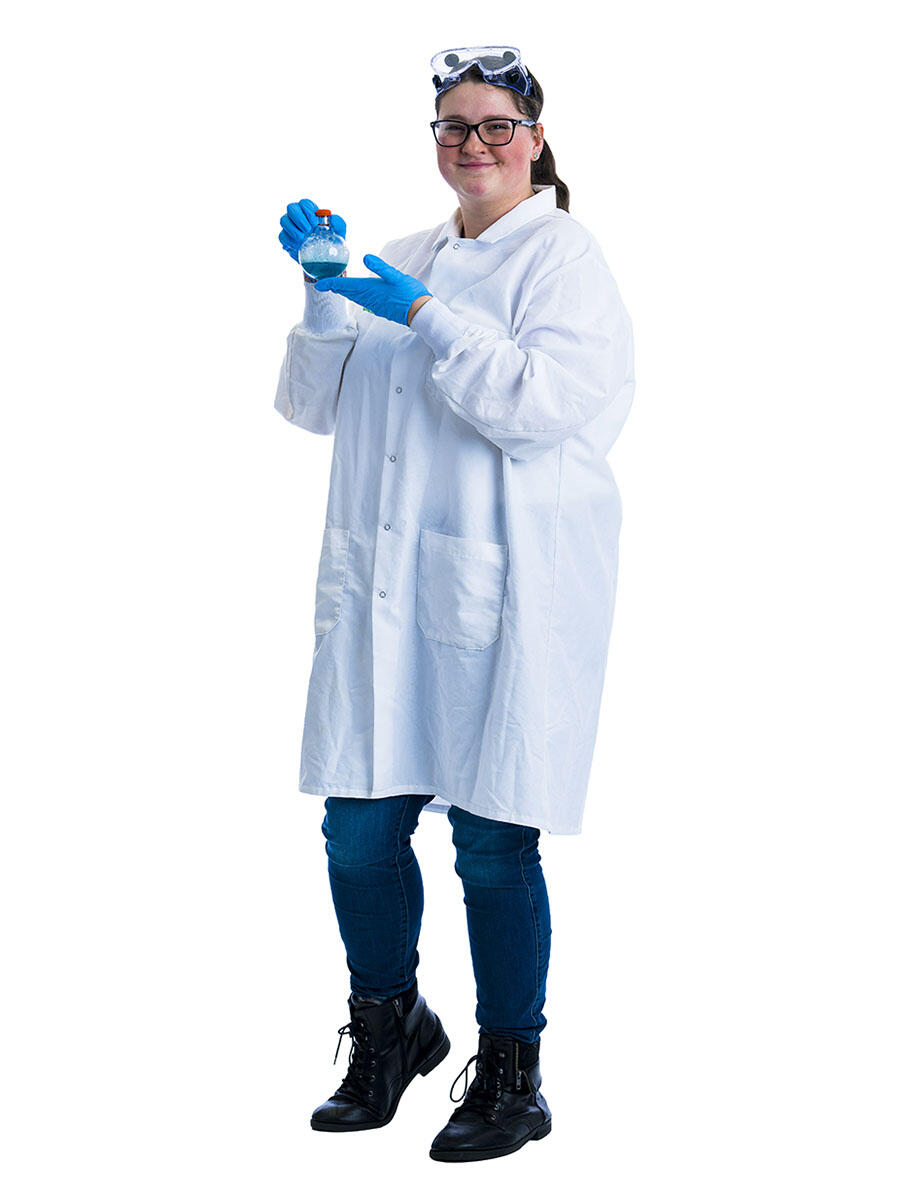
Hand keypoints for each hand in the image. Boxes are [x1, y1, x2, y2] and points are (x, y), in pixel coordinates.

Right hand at [278, 198, 347, 263]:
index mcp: (310, 213)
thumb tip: (332, 218)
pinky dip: (289, 240)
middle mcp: (299, 218)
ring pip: (284, 220)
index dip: (308, 210)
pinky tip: (297, 245)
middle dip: (299, 217)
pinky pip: (282, 236)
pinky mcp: (287, 240)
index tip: (315, 222)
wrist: (325, 261)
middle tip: (308, 229)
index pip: (304, 203)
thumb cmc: (331, 242)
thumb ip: (339, 223)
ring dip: (292, 228)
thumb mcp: (339, 232)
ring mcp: (291, 228)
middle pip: (291, 207)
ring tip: (302, 237)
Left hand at [313, 254, 430, 326]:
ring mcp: (374, 305)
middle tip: (324, 284)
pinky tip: (358, 294)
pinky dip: (355, 296)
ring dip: (345, 292)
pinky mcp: (381, 308)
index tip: (318, 284)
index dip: (330, 283)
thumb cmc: (410, 294)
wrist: (420, 313)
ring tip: (337, 287)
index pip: (345, 285)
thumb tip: (365, 257)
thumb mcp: (396, 276)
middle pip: (347, 292)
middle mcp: (369, 298)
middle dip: (335, 287)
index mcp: (370, 289)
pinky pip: (363, 301)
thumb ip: (380, 267)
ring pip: (354, 297)